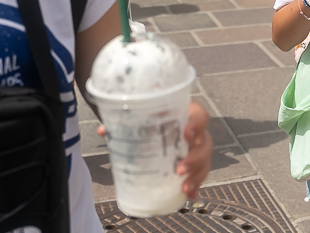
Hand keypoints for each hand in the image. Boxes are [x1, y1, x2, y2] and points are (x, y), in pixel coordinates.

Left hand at [96, 101, 212, 198]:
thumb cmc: (153, 116)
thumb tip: (103, 131)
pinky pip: (200, 175)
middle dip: (195, 157)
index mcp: (187, 113)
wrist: (157, 122)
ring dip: (196, 175)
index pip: (200, 116)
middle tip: (179, 168)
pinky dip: (195, 185)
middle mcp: (197, 132)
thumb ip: (126, 121)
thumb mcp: (143, 115)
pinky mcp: (195, 163)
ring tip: (183, 186)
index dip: (197, 125)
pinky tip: (189, 195)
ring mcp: (198, 149)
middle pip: (206, 143)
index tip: (186, 134)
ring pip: (205, 161)